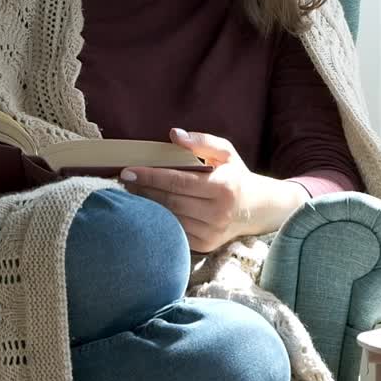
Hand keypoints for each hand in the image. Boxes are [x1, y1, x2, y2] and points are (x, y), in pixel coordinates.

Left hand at [120, 128, 253, 252]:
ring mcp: (211, 232)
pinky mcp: (205, 245)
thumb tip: (175, 134)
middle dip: (144, 190)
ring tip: (132, 193)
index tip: (129, 171)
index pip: (179, 181)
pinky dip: (158, 221)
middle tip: (125, 181)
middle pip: (171, 201)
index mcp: (224, 187)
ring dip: (147, 206)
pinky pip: (174, 232)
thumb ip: (201, 141)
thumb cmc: (234, 176)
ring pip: (170, 219)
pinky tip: (147, 210)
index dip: (151, 176)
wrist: (255, 209)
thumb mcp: (225, 153)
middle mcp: (219, 212)